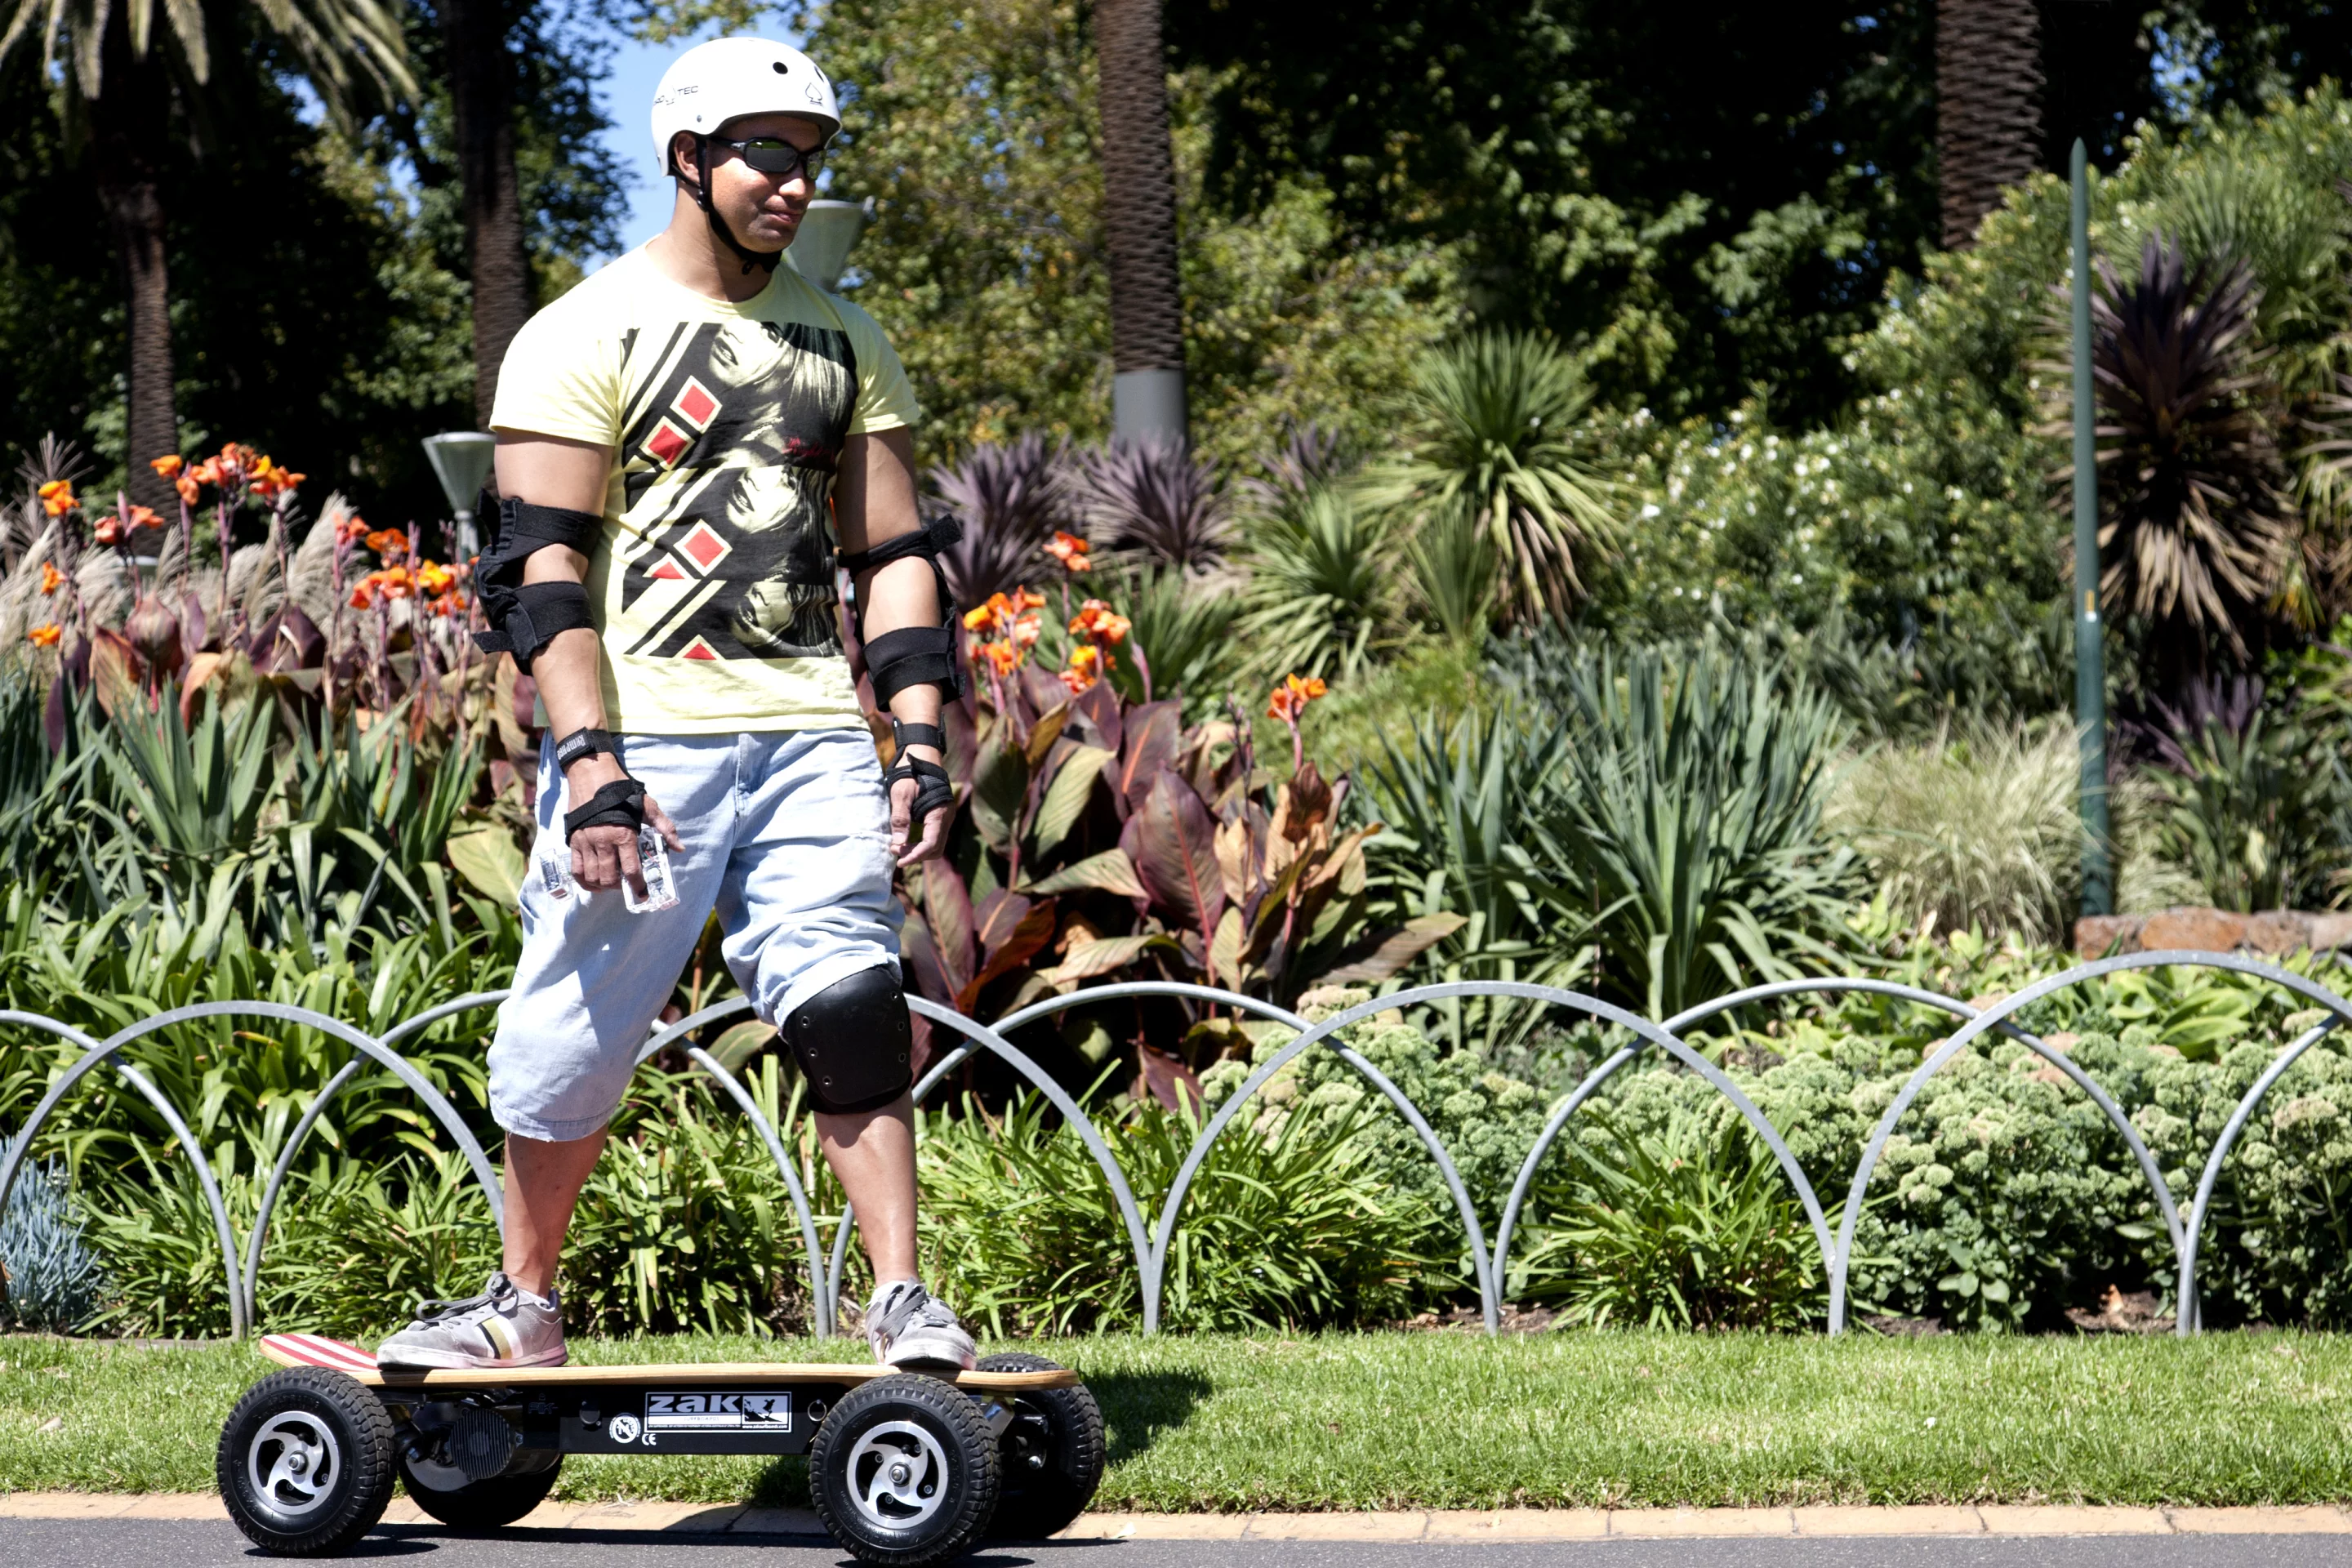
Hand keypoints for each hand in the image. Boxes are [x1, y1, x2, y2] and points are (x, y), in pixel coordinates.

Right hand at [563, 754, 683, 895]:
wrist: (591, 773)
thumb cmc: (620, 790)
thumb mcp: (647, 805)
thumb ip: (664, 827)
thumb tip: (679, 847)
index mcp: (623, 834)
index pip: (631, 869)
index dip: (638, 886)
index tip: (643, 894)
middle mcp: (603, 841)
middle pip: (609, 878)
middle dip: (619, 887)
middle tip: (626, 885)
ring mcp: (585, 842)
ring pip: (592, 876)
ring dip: (603, 886)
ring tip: (611, 883)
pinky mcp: (573, 840)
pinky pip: (576, 869)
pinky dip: (584, 881)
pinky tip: (593, 883)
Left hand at [889, 745, 948, 867]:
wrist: (923, 758)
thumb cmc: (911, 774)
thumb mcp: (901, 794)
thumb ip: (900, 819)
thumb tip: (898, 844)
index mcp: (939, 813)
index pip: (930, 845)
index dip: (915, 856)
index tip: (899, 861)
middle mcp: (947, 818)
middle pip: (935, 849)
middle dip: (916, 855)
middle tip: (896, 853)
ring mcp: (945, 818)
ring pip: (935, 845)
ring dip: (918, 851)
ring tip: (899, 848)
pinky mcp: (940, 817)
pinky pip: (934, 837)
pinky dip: (921, 844)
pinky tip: (907, 841)